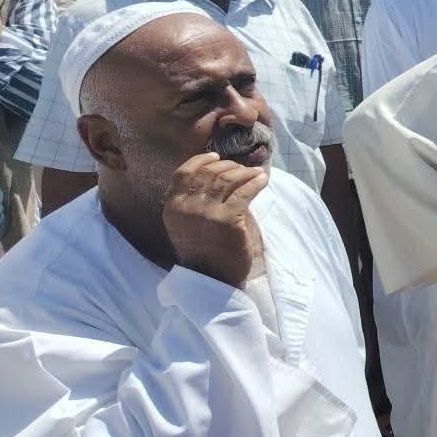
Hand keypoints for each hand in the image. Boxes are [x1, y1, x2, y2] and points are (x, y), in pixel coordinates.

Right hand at [161, 152, 270, 288]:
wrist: (212, 279)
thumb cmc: (204, 251)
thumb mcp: (188, 224)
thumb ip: (195, 200)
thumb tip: (219, 172)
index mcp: (172, 207)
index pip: (183, 172)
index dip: (201, 160)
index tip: (216, 157)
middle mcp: (186, 207)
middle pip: (209, 172)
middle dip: (229, 166)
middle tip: (242, 170)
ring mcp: (206, 213)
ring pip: (228, 178)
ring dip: (245, 172)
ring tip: (255, 174)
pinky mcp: (227, 220)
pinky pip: (245, 191)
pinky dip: (256, 182)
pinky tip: (263, 181)